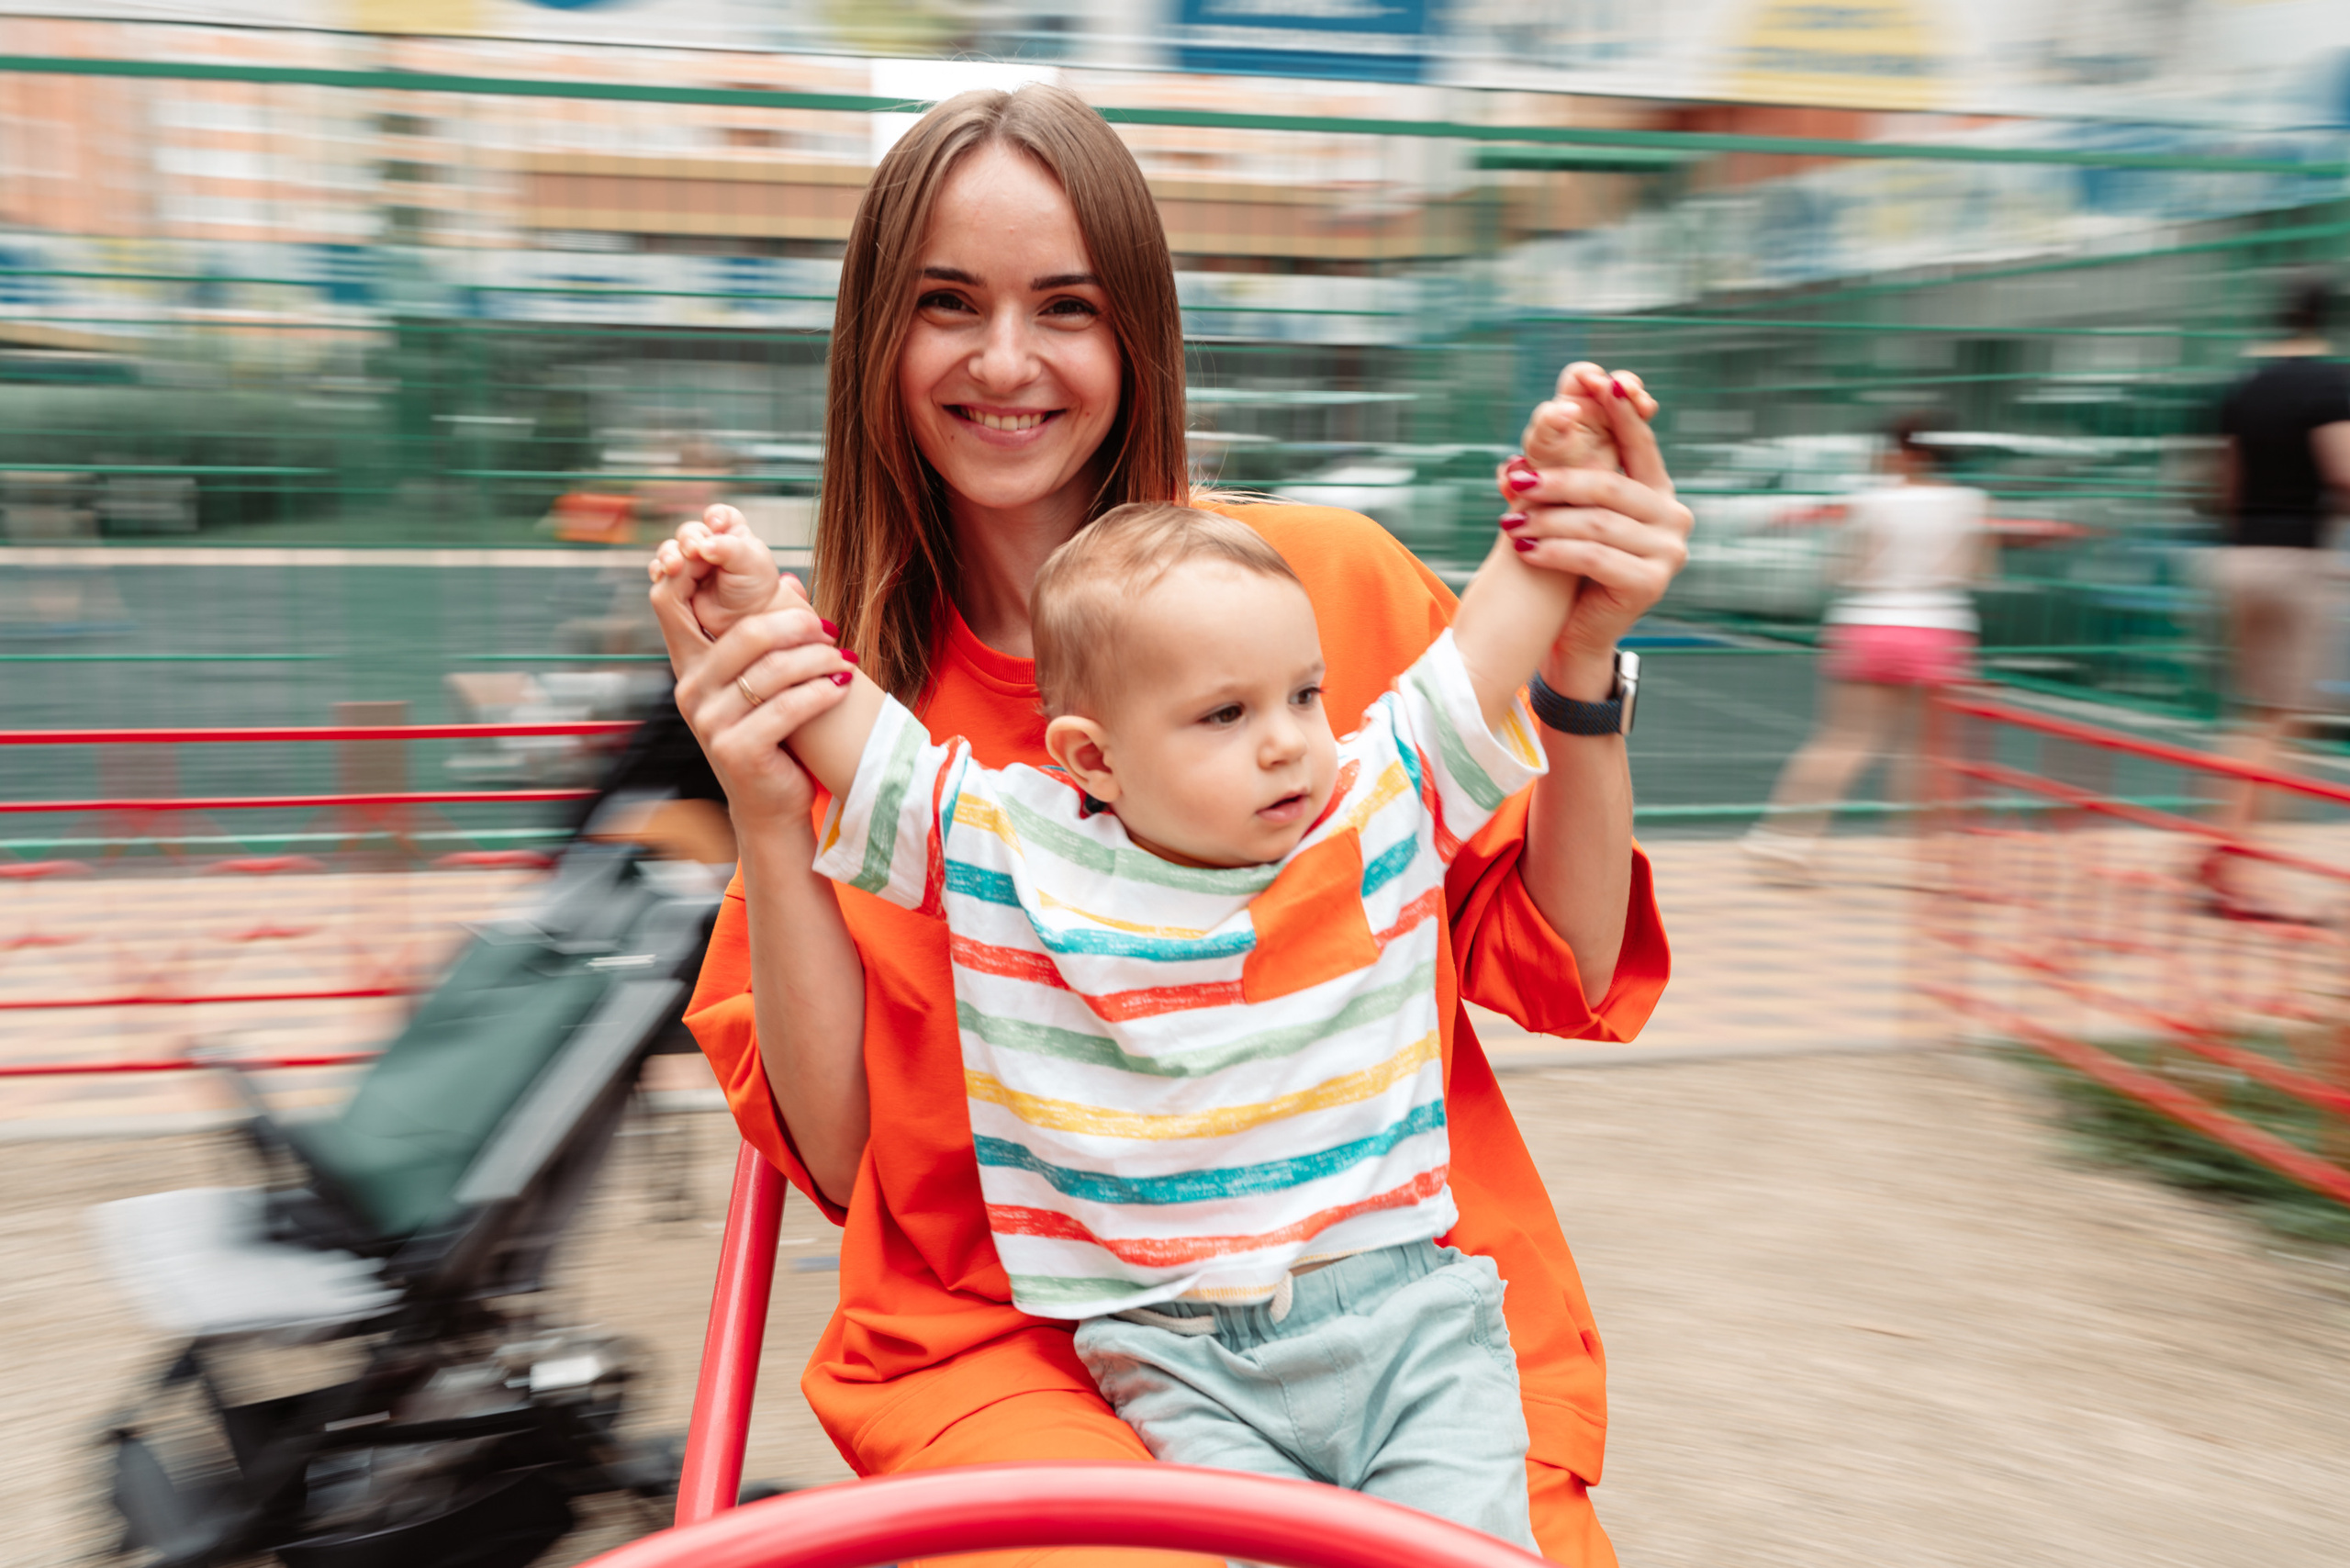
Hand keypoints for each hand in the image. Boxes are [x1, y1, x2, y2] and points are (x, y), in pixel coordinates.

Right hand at [649, 504, 788, 643]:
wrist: (747, 620)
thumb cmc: (756, 589)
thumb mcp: (751, 565)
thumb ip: (729, 549)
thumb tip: (704, 545)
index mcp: (732, 534)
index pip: (720, 515)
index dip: (715, 516)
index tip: (716, 525)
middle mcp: (710, 545)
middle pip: (690, 532)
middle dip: (688, 539)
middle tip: (693, 551)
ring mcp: (692, 563)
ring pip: (672, 549)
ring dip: (668, 554)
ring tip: (672, 566)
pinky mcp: (678, 581)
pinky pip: (661, 570)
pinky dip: (659, 571)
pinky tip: (661, 575)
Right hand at [649, 551, 854, 828]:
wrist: (769, 802)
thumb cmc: (770, 735)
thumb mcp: (759, 681)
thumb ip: (766, 636)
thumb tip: (791, 579)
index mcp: (691, 667)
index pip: (695, 610)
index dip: (730, 587)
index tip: (789, 595)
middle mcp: (691, 691)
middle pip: (749, 635)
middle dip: (798, 626)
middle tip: (830, 630)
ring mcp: (710, 723)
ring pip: (775, 671)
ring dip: (818, 661)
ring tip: (843, 660)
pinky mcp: (736, 749)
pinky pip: (788, 708)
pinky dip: (822, 693)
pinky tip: (843, 686)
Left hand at [1494, 364, 1688, 698]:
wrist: (1577, 631)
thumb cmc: (1572, 567)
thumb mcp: (1572, 515)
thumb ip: (1566, 479)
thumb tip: (1522, 447)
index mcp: (1659, 492)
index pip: (1639, 443)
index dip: (1620, 411)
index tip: (1598, 379)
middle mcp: (1674, 517)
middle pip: (1609, 486)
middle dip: (1557, 483)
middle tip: (1516, 481)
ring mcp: (1669, 552)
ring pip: (1597, 523)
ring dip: (1546, 521)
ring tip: (1508, 525)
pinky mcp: (1651, 582)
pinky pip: (1594, 557)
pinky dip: (1553, 551)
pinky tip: (1525, 551)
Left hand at [1520, 361, 1651, 471]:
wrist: (1564, 505)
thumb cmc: (1544, 473)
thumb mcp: (1542, 448)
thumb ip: (1548, 425)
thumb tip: (1567, 408)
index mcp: (1566, 403)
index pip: (1580, 375)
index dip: (1590, 375)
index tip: (1598, 384)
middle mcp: (1590, 408)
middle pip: (1611, 383)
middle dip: (1623, 383)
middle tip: (1629, 392)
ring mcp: (1610, 422)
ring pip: (1629, 399)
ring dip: (1637, 398)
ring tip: (1643, 407)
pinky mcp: (1626, 439)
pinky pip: (1639, 419)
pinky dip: (1643, 412)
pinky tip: (1646, 414)